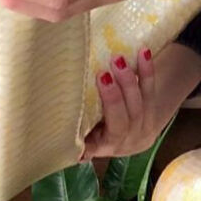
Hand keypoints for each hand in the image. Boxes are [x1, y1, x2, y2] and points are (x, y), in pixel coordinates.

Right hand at [81, 43, 200, 159]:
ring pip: (139, 104)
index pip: (92, 147)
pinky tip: (143, 53)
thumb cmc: (102, 127)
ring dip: (129, 80)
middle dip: (112, 98)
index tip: (79, 142)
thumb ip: (76, 127)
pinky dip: (147, 71)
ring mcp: (142, 127)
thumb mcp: (88, 131)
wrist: (136, 133)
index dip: (87, 145)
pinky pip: (151, 90)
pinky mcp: (154, 111)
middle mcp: (123, 140)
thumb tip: (45, 120)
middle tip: (103, 75)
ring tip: (119, 59)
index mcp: (102, 145)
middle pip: (120, 120)